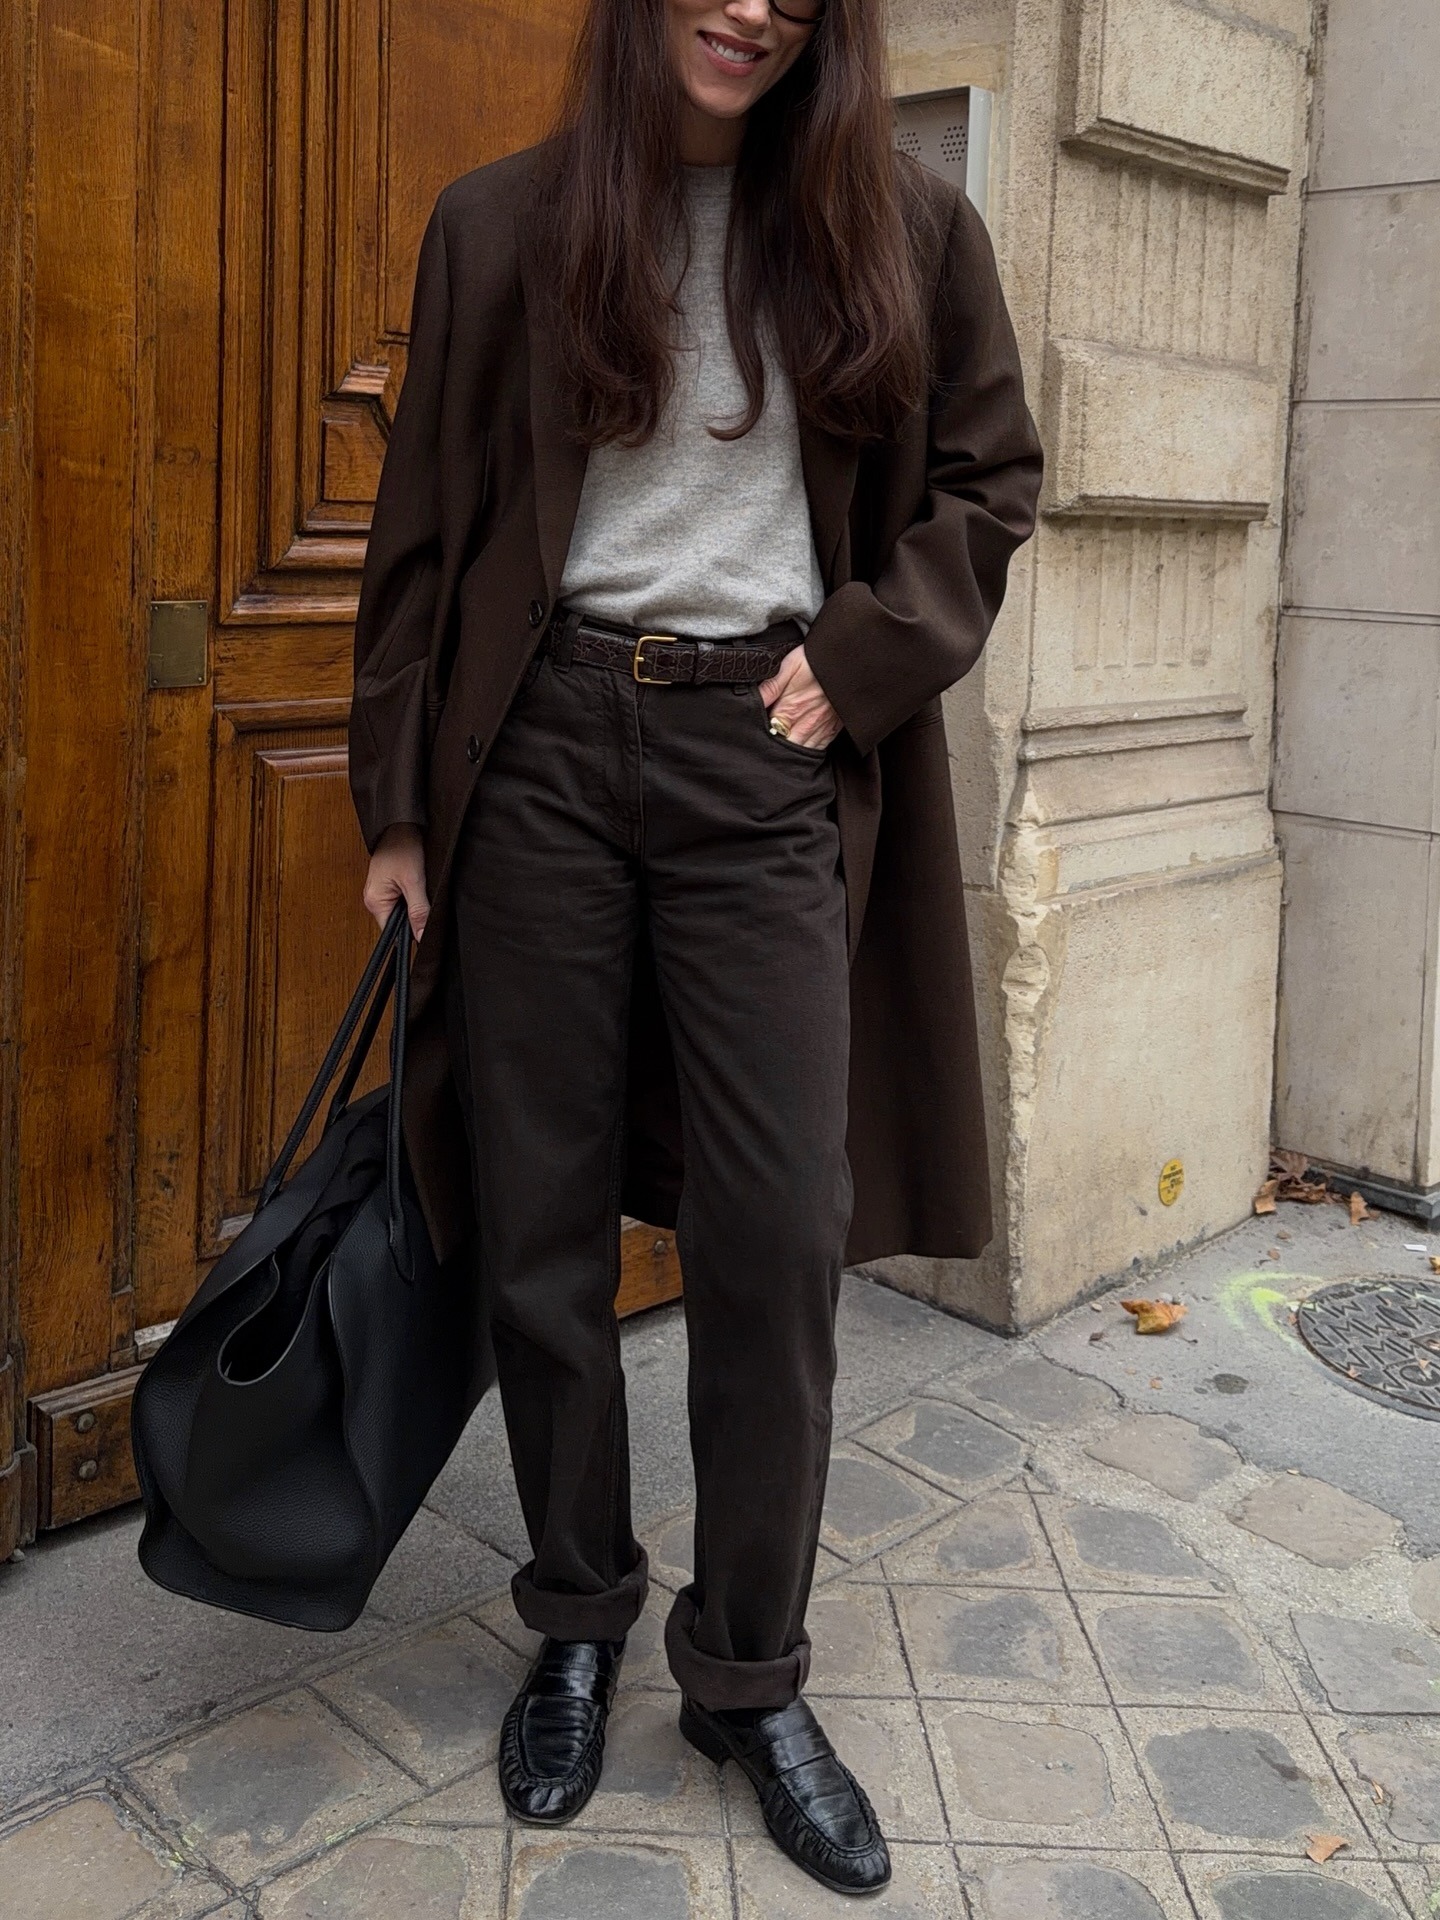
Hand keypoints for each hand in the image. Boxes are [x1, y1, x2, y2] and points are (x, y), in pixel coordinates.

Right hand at [363, 824, 429, 939]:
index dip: (410, 934)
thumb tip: (422, 937)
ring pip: (402, 912)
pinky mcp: (389, 885)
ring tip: (423, 893)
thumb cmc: (402, 846)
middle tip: (428, 906)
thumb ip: (418, 911)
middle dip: (414, 920)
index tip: (426, 929)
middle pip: (397, 924)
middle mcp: (374, 899)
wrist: (400, 823)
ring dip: (414, 907)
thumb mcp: (414, 881)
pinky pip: (403, 900)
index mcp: (375, 902)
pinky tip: (420, 888)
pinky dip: (413, 897)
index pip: (393, 933)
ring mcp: (381, 892)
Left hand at [758, 644, 842, 749]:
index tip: (753, 735)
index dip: (759, 736)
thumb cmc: (817, 661)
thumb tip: (746, 702)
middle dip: (774, 750)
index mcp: (789, 711)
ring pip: (801, 753)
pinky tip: (800, 746)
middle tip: (765, 745)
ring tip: (781, 749)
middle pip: (785, 749)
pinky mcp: (832, 730)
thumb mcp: (789, 666)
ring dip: (791, 754)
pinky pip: (818, 749)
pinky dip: (808, 752)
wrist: (850, 661)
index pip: (768, 735)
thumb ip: (769, 687)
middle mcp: (805, 726)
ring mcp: (820, 730)